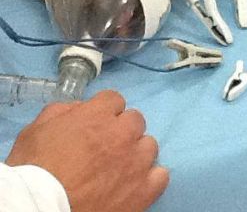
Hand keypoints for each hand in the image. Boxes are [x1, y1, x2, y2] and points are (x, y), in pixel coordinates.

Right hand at [6, 90, 168, 211]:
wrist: (40, 208)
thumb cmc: (33, 170)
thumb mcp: (36, 130)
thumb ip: (63, 111)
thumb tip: (80, 107)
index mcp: (99, 116)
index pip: (114, 99)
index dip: (103, 111)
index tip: (95, 124)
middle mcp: (123, 134)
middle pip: (135, 120)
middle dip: (121, 130)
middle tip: (105, 147)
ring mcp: (137, 162)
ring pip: (149, 146)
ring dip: (136, 153)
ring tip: (118, 167)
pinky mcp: (145, 189)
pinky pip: (160, 176)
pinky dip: (149, 178)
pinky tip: (134, 183)